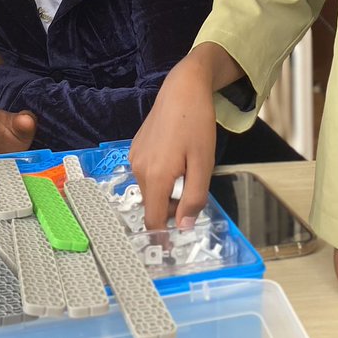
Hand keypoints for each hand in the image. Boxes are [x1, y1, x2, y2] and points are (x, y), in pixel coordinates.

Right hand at [130, 48, 222, 230]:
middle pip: (153, 204)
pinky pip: (147, 173)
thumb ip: (194, 198)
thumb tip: (184, 226)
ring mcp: (134, 157)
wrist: (182, 89)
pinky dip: (161, 175)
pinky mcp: (135, 148)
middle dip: (171, 207)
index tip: (170, 248)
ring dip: (167, 189)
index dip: (162, 235)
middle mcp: (139, 169)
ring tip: (186, 167)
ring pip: (150, 188)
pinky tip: (175, 157)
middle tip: (193, 190)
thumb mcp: (203, 164)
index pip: (153, 219)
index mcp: (156, 176)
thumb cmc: (196, 125)